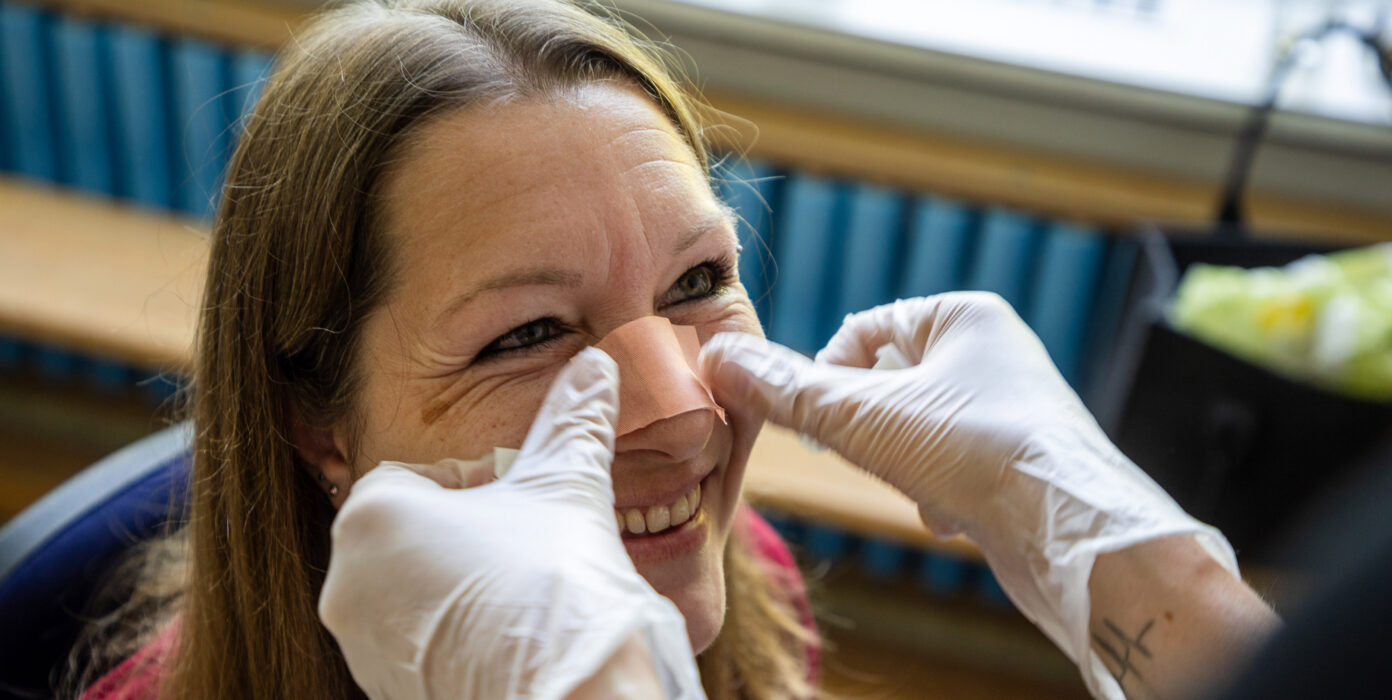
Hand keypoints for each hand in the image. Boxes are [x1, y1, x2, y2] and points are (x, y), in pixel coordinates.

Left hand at [319, 348, 704, 699]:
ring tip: (523, 589)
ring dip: (463, 580)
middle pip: (413, 533)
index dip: (480, 479)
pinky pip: (419, 642)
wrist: (570, 692)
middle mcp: (346, 582)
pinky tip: (511, 634)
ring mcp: (363, 646)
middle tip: (528, 539)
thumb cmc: (553, 583)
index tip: (523, 497)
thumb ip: (572, 421)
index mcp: (371, 516)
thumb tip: (596, 367)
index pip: (420, 474)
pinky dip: (459, 633)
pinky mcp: (386, 691)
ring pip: (414, 589)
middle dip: (470, 530)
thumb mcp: (566, 484)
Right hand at [701, 293, 1237, 699]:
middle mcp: (992, 354)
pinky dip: (935, 494)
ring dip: (901, 465)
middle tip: (874, 452)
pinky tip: (951, 513)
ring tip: (923, 483)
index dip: (828, 375)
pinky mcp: (1014, 462)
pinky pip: (947, 469)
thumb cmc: (979, 452)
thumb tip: (720, 359)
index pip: (863, 329)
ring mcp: (1007, 409)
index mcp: (964, 317)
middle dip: (870, 430)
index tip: (818, 418)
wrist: (1070, 533)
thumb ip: (788, 391)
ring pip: (912, 432)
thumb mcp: (865, 417)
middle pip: (885, 384)